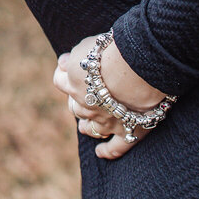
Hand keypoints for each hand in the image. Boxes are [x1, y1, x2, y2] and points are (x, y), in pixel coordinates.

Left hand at [53, 33, 168, 159]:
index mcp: (74, 83)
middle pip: (74, 106)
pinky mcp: (127, 131)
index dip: (65, 73)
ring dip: (87, 124)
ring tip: (89, 121)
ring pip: (89, 128)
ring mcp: (105, 121)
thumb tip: (64, 63)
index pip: (59, 80)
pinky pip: (115, 148)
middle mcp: (86, 105)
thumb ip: (74, 57)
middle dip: (77, 99)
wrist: (139, 66)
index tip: (71, 66)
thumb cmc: (114, 50)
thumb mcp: (87, 46)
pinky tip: (101, 152)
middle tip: (88, 91)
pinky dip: (108, 151)